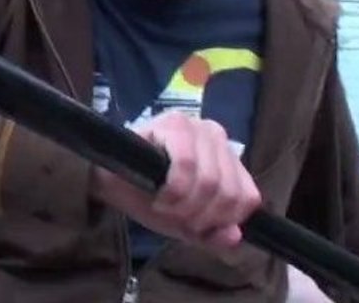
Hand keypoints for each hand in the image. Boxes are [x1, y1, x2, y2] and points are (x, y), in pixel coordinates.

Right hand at [89, 111, 261, 252]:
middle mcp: (217, 136)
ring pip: (210, 181)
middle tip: (174, 217)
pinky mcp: (174, 123)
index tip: (194, 225)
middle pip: (228, 193)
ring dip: (184, 206)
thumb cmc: (151, 197)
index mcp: (228, 157)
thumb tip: (233, 235)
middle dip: (199, 216)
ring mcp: (197, 126)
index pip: (247, 197)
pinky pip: (186, 165)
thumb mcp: (188, 224)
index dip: (221, 220)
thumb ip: (214, 234)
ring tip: (164, 207)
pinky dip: (173, 190)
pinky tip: (159, 195)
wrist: (111, 182)